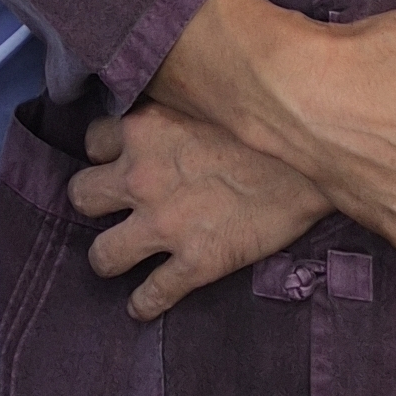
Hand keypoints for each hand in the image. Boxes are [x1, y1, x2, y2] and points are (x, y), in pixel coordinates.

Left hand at [69, 100, 326, 320]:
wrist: (313, 159)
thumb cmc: (266, 119)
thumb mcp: (209, 94)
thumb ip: (178, 100)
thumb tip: (176, 90)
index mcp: (145, 127)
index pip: (93, 140)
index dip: (106, 152)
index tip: (121, 157)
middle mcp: (141, 177)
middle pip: (81, 196)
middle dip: (95, 201)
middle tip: (117, 204)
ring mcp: (164, 225)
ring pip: (102, 255)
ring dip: (109, 256)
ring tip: (121, 255)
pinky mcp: (194, 264)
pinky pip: (151, 296)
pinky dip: (144, 304)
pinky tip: (142, 305)